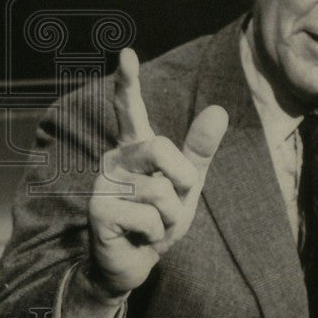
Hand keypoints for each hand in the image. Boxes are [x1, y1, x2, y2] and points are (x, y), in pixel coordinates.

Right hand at [85, 48, 228, 300]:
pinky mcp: (99, 209)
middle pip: (163, 150)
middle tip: (169, 208)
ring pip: (161, 192)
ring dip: (170, 219)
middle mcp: (115, 159)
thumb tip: (218, 109)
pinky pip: (150, 218)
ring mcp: (103, 183)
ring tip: (152, 227)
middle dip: (181, 185)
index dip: (127, 81)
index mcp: (135, 148)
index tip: (126, 53)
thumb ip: (200, 150)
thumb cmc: (157, 221)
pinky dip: (155, 236)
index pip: (130, 109)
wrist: (132, 264)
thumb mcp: (187, 186)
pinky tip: (138, 238)